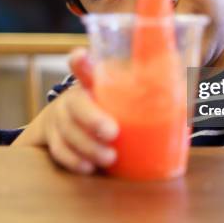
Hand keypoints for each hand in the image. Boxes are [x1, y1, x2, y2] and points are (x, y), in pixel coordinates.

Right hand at [12, 48, 118, 173]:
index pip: (84, 69)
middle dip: (93, 118)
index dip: (81, 63)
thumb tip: (173, 92)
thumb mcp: (113, 100)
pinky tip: (89, 167)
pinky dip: (74, 160)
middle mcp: (71, 99)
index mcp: (89, 85)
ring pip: (67, 131)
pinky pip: (59, 150)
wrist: (69, 123)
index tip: (79, 55)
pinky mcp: (50, 138)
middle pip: (76, 105)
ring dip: (88, 146)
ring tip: (109, 157)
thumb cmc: (103, 110)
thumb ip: (128, 98)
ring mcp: (57, 118)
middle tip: (113, 132)